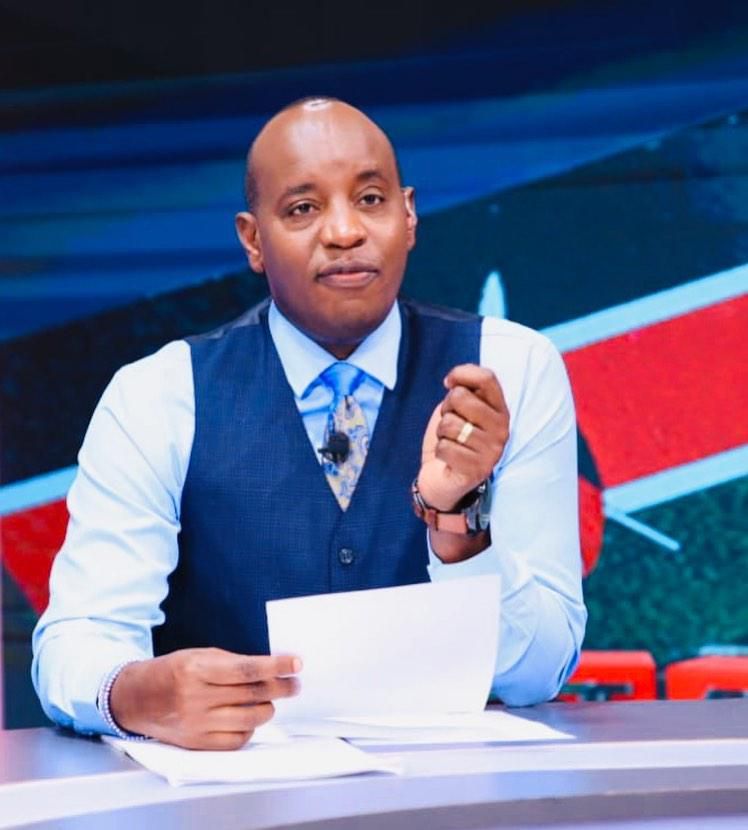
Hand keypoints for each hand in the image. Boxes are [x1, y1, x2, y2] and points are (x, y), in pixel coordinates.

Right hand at [110, 648, 301, 749]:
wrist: (136, 699)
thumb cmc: (173, 671)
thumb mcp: (200, 655)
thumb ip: (233, 663)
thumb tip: (271, 669)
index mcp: (197, 669)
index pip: (246, 670)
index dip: (275, 666)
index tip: (296, 663)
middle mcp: (196, 698)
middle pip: (252, 695)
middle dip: (280, 688)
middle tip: (294, 683)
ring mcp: (197, 724)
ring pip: (249, 720)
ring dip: (268, 708)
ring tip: (272, 700)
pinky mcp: (197, 744)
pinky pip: (236, 741)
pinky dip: (250, 730)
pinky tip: (251, 718)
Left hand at [417, 365, 508, 562]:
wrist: (442, 479)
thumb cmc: (451, 439)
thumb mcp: (459, 408)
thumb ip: (464, 389)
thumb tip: (454, 380)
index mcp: (500, 410)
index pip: (486, 377)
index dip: (461, 373)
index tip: (448, 383)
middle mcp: (502, 430)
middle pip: (461, 397)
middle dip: (446, 408)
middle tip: (450, 424)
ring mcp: (491, 451)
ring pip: (449, 423)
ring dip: (442, 433)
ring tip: (451, 442)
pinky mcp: (477, 470)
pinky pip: (445, 447)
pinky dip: (440, 451)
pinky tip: (449, 459)